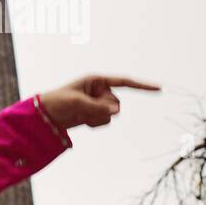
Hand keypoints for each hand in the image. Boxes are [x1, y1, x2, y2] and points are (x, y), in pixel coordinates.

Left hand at [37, 75, 158, 129]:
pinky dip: (95, 124)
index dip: (142, 86)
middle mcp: (100, 91)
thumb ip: (97, 106)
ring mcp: (98, 103)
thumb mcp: (76, 102)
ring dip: (98, 118)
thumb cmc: (57, 101)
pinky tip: (83, 121)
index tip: (160, 89)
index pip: (124, 82)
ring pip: (112, 114)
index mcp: (96, 80)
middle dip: (102, 109)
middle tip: (84, 109)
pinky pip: (105, 122)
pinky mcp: (95, 114)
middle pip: (116, 103)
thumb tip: (117, 111)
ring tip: (81, 115)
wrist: (45, 115)